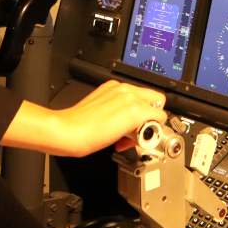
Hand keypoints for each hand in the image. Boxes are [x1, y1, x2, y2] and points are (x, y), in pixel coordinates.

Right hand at [0, 80, 167, 157]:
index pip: (140, 96)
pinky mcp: (136, 111)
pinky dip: (151, 132)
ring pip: (157, 110)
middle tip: (136, 132)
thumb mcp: (98, 108)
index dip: (139, 113)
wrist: (69, 130)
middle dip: (149, 117)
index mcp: (114, 87)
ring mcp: (131, 98)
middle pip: (154, 99)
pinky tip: (132, 140)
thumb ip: (113, 109)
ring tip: (130, 138)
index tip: (129, 126)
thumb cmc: (77, 124)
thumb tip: (122, 122)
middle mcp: (124, 89)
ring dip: (148, 125)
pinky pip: (158, 119)